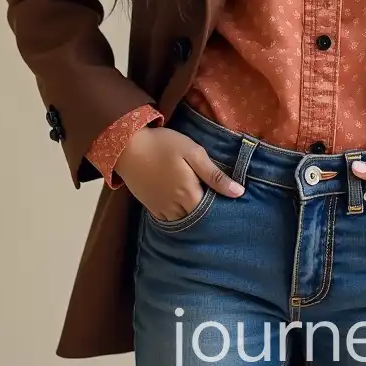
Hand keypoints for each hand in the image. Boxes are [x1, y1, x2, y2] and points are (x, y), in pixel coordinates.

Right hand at [114, 126, 243, 220]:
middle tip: (217, 200)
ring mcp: (162, 210)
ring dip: (193, 214)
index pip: (213, 210)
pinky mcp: (151, 208)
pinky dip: (178, 215)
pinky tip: (183, 204)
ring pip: (184, 220)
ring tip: (200, 201)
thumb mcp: (193, 152)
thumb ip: (215, 174)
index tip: (230, 201)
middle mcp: (176, 208)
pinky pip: (169, 220)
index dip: (222, 206)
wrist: (127, 147)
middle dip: (208, 212)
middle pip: (199, 218)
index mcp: (190, 194)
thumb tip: (238, 192)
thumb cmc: (163, 145)